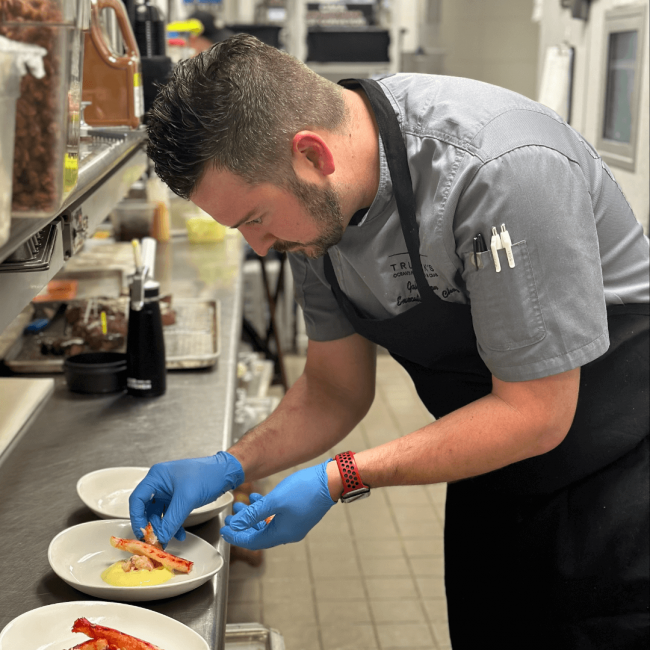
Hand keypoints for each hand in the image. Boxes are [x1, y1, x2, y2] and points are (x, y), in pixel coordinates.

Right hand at [129, 451, 243, 545]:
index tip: (141, 533)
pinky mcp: (178, 497)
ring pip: (158, 513)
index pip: (137, 499)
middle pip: (146, 508)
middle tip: (154, 541)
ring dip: (163, 527)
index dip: (136, 518)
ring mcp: (169, 490)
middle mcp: (160, 482)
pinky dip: (172, 524)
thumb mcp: (187, 499)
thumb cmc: (208, 475)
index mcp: (157, 476)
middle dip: (151, 526)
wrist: (226, 473)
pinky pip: (169, 514)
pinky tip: (179, 533)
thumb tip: (160, 537)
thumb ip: (172, 520)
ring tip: (168, 540)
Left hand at [221, 460, 335, 549]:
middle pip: (259, 534)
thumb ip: (254, 513)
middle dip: (243, 525)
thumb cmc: (305, 490)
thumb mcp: (274, 501)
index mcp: (282, 534)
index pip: (253, 542)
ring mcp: (294, 524)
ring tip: (241, 502)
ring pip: (266, 524)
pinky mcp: (298, 514)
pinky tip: (257, 497)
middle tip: (230, 516)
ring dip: (252, 515)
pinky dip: (264, 509)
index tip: (224, 530)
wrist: (330, 481)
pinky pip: (276, 516)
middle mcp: (289, 533)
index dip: (237, 536)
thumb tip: (237, 525)